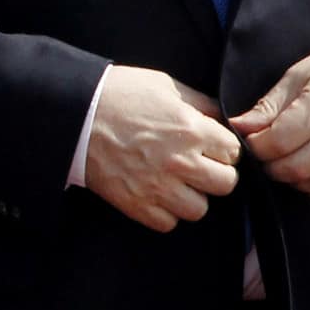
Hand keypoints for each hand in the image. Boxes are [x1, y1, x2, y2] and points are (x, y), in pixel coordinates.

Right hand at [84, 65, 241, 231]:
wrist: (75, 114)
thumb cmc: (119, 95)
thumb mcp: (165, 86)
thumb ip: (199, 104)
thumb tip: (223, 119)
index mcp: (192, 130)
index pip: (234, 152)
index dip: (222, 148)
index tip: (209, 146)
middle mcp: (180, 162)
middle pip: (225, 184)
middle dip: (214, 173)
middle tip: (197, 165)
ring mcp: (158, 187)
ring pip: (199, 209)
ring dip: (190, 196)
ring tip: (176, 182)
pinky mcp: (136, 204)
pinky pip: (168, 223)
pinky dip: (165, 212)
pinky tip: (156, 193)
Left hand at [229, 29, 309, 206]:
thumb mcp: (299, 75)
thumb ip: (268, 106)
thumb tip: (238, 128)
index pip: (279, 141)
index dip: (257, 147)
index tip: (251, 141)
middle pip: (297, 167)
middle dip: (271, 167)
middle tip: (266, 157)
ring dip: (295, 181)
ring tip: (287, 165)